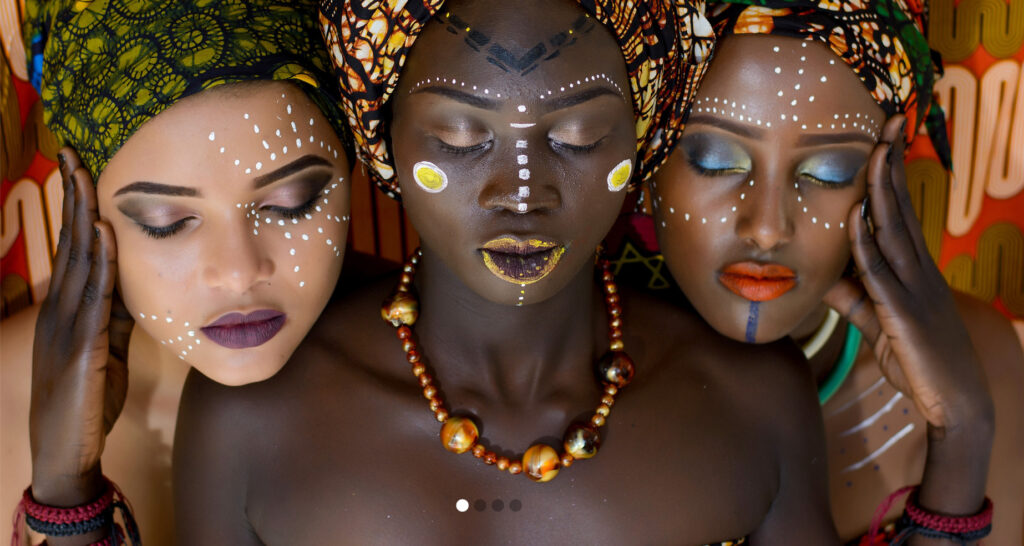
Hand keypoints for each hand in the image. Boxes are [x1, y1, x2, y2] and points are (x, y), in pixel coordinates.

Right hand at [29, 147, 131, 505]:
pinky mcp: (83, 347)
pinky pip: (94, 299)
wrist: (67, 449)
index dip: (78, 210)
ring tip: (84, 177)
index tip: (80, 171)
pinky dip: (102, 264)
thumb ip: (117, 317)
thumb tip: (134, 287)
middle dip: (73, 198)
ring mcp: (68, 326)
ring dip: (84, 218)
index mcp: (68, 310)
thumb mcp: (106, 350)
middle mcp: (62, 310)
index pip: (74, 249)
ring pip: (79, 261)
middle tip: (73, 155)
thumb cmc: (87, 401)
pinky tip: (107, 236)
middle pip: (71, 244)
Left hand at [823, 116, 991, 433]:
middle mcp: (917, 270)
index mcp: (913, 269)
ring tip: (873, 152)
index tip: (884, 138)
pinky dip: (865, 244)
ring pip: (894, 231)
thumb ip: (852, 298)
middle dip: (893, 165)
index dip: (891, 174)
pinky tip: (855, 217)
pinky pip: (879, 273)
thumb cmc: (919, 360)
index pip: (900, 211)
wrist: (953, 404)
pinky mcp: (903, 314)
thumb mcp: (877, 322)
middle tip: (888, 122)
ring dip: (881, 191)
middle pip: (901, 208)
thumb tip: (822, 276)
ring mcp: (914, 289)